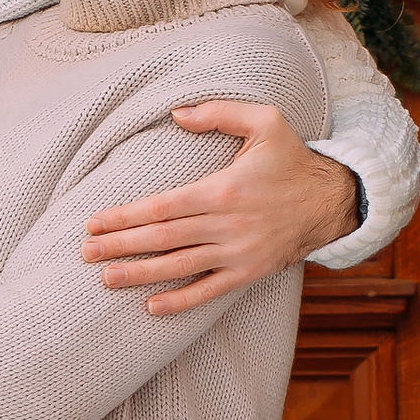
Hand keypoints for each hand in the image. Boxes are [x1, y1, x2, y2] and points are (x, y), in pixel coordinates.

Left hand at [82, 102, 361, 318]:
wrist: (333, 200)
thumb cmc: (293, 158)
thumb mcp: (264, 121)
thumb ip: (219, 113)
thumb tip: (175, 114)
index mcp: (224, 189)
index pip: (162, 206)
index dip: (126, 216)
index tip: (95, 222)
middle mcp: (227, 224)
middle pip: (163, 238)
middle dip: (121, 245)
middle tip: (86, 252)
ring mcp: (238, 252)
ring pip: (179, 266)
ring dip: (140, 274)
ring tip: (105, 278)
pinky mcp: (249, 272)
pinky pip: (209, 290)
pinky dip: (181, 301)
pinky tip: (152, 306)